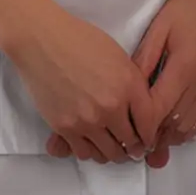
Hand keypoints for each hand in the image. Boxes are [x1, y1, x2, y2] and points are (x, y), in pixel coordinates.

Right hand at [6, 1, 159, 163]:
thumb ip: (132, 84)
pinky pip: (83, 153)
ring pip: (108, 153)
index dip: (151, 134)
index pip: (149, 123)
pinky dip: (92, 152)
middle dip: (135, 148)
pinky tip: (94, 145)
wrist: (44, 43)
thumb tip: (138, 109)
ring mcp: (86, 121)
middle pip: (130, 143)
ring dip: (114, 154)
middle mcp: (110, 108)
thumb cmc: (84, 41)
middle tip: (134, 148)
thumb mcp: (120, 57)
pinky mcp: (64, 128)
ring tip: (115, 148)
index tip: (149, 138)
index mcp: (128, 85)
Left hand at [47, 0, 195, 166]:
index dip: (138, 127)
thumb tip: (127, 89)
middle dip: (151, 137)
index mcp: (184, 68)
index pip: (156, 113)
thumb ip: (144, 59)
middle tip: (133, 140)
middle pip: (172, 127)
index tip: (124, 130)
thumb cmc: (192, 5)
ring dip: (169, 136)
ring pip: (190, 128)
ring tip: (152, 134)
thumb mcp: (161, 26)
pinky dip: (188, 129)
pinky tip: (175, 126)